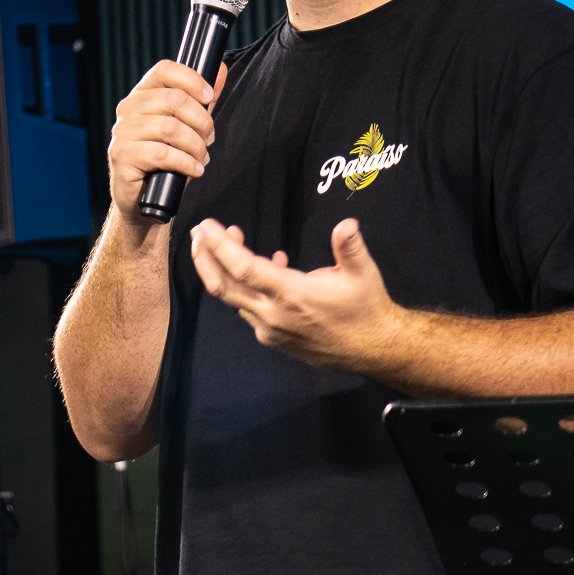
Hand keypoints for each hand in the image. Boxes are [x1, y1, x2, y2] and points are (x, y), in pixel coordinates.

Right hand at [108, 60, 226, 225]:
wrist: (142, 199)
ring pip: (170, 128)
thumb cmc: (164, 161)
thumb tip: (221, 70)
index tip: (209, 97)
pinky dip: (185, 162)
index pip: (164, 70)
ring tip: (201, 157)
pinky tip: (194, 169)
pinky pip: (161, 154)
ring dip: (195, 145)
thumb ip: (201, 100)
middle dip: (201, 120)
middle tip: (209, 137)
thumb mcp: (186, 127)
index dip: (191, 79)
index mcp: (142, 95)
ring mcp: (122, 132)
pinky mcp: (122, 155)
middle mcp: (128, 109)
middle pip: (173, 99)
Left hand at [187, 217, 410, 374]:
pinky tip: (263, 267)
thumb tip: (347, 224)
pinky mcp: (273, 338)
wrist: (375, 350)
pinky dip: (245, 287)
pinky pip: (248, 309)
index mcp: (293, 296)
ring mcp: (271, 330)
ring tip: (231, 239)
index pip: (243, 269)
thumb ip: (350, 248)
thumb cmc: (368, 309)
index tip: (206, 226)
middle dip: (205, 257)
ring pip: (233, 298)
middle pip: (224, 286)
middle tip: (198, 233)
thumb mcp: (364, 274)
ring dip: (224, 269)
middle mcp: (274, 315)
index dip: (220, 246)